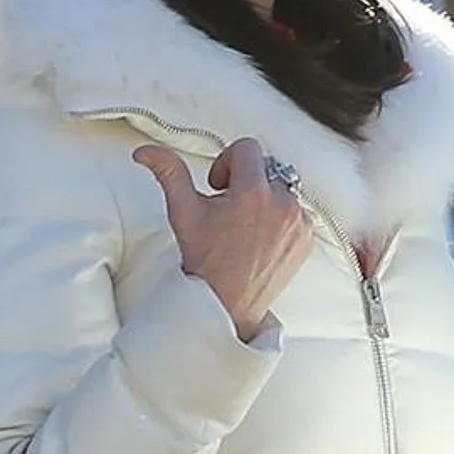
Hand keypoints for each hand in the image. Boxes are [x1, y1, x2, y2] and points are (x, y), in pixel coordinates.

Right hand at [134, 136, 312, 341]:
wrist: (228, 305)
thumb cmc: (205, 261)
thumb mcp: (183, 213)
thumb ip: (169, 173)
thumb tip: (145, 152)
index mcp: (253, 193)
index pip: (247, 148)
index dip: (227, 163)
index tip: (220, 186)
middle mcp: (282, 204)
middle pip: (266, 168)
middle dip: (246, 181)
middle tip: (229, 210)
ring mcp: (298, 223)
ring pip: (282, 189)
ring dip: (265, 199)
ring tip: (246, 226)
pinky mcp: (307, 238)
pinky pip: (297, 212)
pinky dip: (281, 218)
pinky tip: (261, 238)